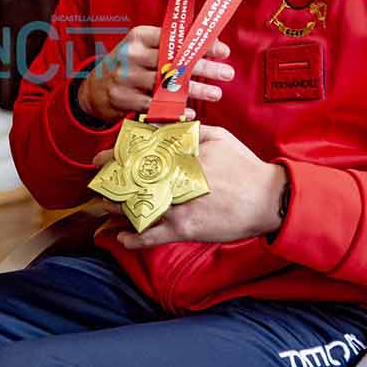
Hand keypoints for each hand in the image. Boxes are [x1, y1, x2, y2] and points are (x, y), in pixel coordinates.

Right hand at [77, 25, 233, 124]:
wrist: (95, 89)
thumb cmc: (129, 66)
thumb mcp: (143, 48)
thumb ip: (170, 45)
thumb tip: (210, 42)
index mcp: (139, 36)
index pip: (175, 37)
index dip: (200, 44)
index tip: (223, 51)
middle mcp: (131, 54)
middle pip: (174, 61)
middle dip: (204, 68)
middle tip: (228, 73)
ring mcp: (126, 77)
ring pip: (167, 85)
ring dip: (196, 91)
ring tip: (217, 93)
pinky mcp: (123, 98)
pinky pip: (154, 105)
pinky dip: (175, 110)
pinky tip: (191, 112)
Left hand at [92, 125, 286, 248]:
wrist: (268, 200)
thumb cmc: (245, 167)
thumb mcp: (220, 137)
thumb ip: (191, 130)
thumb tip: (167, 127)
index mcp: (181, 155)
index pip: (138, 154)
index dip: (115, 156)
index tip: (100, 158)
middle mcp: (175, 179)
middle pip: (132, 180)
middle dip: (111, 182)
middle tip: (97, 183)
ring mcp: (177, 205)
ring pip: (135, 208)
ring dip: (114, 209)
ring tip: (101, 208)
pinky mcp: (184, 229)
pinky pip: (151, 236)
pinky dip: (133, 239)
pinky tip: (120, 238)